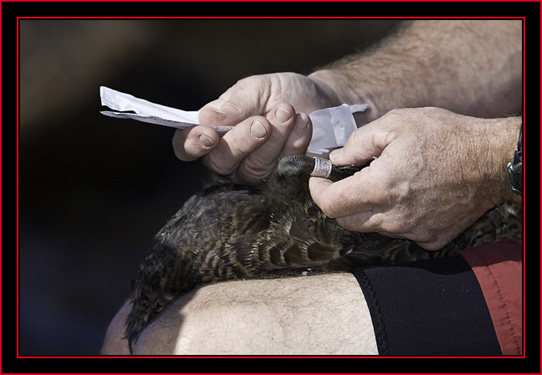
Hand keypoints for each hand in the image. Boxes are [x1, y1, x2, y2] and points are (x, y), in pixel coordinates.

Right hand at [172, 73, 339, 182]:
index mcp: (214, 130)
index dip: (192, 145)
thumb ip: (234, 106)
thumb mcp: (257, 89)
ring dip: (274, 139)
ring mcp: (254, 170)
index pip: (187, 146)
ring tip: (288, 112)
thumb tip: (204, 120)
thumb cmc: (281, 93)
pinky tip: (303, 124)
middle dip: (243, 141)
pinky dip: (294, 144)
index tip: (208, 135)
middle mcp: (229, 155)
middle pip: (220, 162)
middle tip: (263, 122)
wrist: (320, 100)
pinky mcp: (280, 179)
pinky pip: (282, 170)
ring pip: (253, 168)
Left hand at [309, 107, 518, 249]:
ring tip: (383, 182)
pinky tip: (407, 195)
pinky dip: (394, 215)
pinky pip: (399, 231)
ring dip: (367, 207)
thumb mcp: (397, 124)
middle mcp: (394, 217)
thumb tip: (336, 159)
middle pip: (346, 221)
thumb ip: (358, 143)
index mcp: (381, 187)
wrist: (492, 160)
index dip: (317, 191)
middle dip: (338, 201)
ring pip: (372, 226)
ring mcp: (413, 231)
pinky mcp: (430, 238)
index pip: (331, 204)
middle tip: (344, 180)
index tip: (319, 179)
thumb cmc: (446, 136)